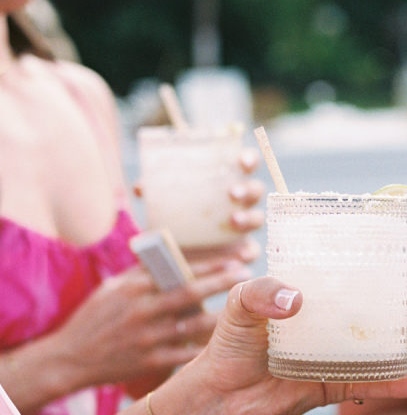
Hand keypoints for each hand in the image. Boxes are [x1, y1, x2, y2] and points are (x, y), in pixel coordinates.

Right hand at [53, 260, 250, 388]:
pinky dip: (207, 349)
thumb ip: (142, 273)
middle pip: (190, 293)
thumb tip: (174, 254)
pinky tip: (228, 344)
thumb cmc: (95, 318)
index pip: (178, 270)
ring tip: (246, 311)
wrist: (70, 358)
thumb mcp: (112, 288)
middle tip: (248, 277)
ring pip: (193, 326)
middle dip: (222, 283)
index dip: (210, 264)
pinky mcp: (150, 362)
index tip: (235, 259)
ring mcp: (147, 338)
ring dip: (222, 317)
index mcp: (132, 287)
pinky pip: (186, 354)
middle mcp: (141, 310)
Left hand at [134, 147, 264, 263]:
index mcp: (227, 181)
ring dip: (250, 217)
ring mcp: (243, 226)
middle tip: (232, 192)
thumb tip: (141, 187)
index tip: (242, 160)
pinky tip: (242, 254)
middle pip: (256, 190)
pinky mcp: (240, 250)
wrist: (177, 253)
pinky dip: (249, 251)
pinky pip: (252, 251)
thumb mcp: (166, 203)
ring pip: (258, 219)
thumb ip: (157, 193)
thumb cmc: (177, 217)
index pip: (245, 165)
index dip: (249, 160)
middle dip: (248, 189)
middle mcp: (240, 202)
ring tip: (234, 220)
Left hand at [188, 277, 406, 414]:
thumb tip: (297, 300)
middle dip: (403, 298)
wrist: (221, 394)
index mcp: (312, 293)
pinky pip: (372, 385)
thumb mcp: (238, 305)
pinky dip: (397, 385)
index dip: (382, 260)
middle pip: (377, 305)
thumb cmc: (230, 342)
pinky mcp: (336, 385)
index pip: (352, 270)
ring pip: (382, 343)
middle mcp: (330, 321)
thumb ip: (261, 293)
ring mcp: (337, 354)